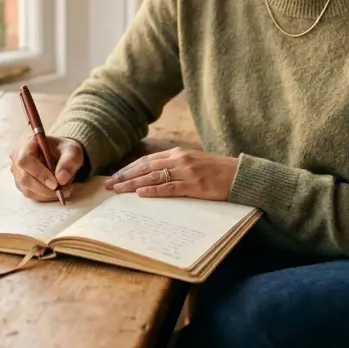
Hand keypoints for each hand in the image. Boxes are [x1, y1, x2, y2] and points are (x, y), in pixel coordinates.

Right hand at [9, 135, 84, 201]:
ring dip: (47, 194)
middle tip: (63, 189)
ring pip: (28, 190)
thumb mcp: (72, 150)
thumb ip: (69, 161)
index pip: (25, 159)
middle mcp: (17, 159)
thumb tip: (61, 178)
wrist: (61, 156)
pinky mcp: (22, 185)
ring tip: (65, 190)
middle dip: (45, 188)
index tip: (55, 183)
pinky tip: (58, 192)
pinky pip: (32, 195)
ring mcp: (18, 173)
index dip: (39, 173)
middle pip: (24, 178)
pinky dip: (46, 196)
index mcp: (26, 145)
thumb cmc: (63, 150)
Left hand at [104, 147, 237, 199]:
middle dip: (125, 176)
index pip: (147, 160)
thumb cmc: (217, 171)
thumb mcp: (194, 162)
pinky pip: (169, 188)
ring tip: (118, 190)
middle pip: (145, 167)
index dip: (129, 168)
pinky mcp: (194, 185)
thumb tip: (155, 175)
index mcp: (179, 153)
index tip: (115, 176)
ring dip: (133, 184)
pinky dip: (153, 191)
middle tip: (109, 185)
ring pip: (153, 177)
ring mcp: (186, 172)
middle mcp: (180, 159)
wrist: (239, 174)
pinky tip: (140, 194)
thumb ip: (176, 165)